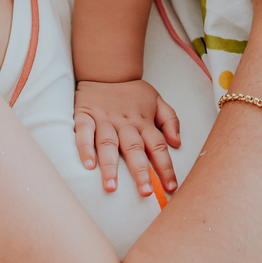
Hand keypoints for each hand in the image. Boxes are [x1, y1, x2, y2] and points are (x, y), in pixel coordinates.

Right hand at [74, 79, 180, 196]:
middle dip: (140, 172)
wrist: (107, 70)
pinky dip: (85, 148)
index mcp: (144, 122)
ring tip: (111, 188)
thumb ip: (170, 120)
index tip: (171, 187)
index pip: (158, 146)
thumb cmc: (133, 92)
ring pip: (108, 144)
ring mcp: (104, 120)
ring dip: (110, 166)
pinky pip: (84, 133)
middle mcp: (125, 123)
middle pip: (134, 149)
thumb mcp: (157, 100)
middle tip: (145, 192)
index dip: (165, 167)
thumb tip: (177, 142)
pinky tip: (88, 165)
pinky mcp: (85, 116)